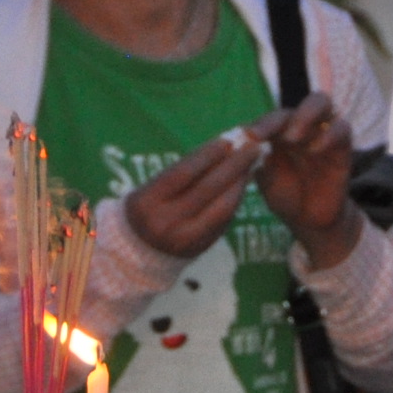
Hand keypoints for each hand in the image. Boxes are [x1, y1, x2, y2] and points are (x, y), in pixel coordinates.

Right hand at [120, 131, 265, 259]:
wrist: (138, 252)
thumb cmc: (150, 207)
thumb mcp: (155, 187)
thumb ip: (186, 170)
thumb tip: (225, 147)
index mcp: (147, 201)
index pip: (182, 173)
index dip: (208, 155)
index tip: (229, 140)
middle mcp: (165, 222)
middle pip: (206, 189)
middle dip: (233, 166)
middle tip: (254, 148)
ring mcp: (184, 238)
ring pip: (221, 207)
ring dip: (240, 183)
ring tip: (252, 165)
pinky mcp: (200, 248)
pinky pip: (224, 221)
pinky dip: (235, 200)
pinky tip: (242, 185)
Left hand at [252, 96, 363, 269]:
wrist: (311, 220)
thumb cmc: (286, 196)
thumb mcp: (266, 180)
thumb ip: (256, 160)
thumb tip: (241, 142)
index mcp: (280, 131)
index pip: (270, 119)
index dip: (260, 125)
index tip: (249, 136)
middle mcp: (302, 126)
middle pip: (293, 104)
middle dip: (278, 118)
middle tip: (268, 136)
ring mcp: (323, 132)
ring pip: (321, 103)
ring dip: (305, 115)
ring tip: (293, 137)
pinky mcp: (342, 146)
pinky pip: (341, 128)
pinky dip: (329, 134)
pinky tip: (315, 149)